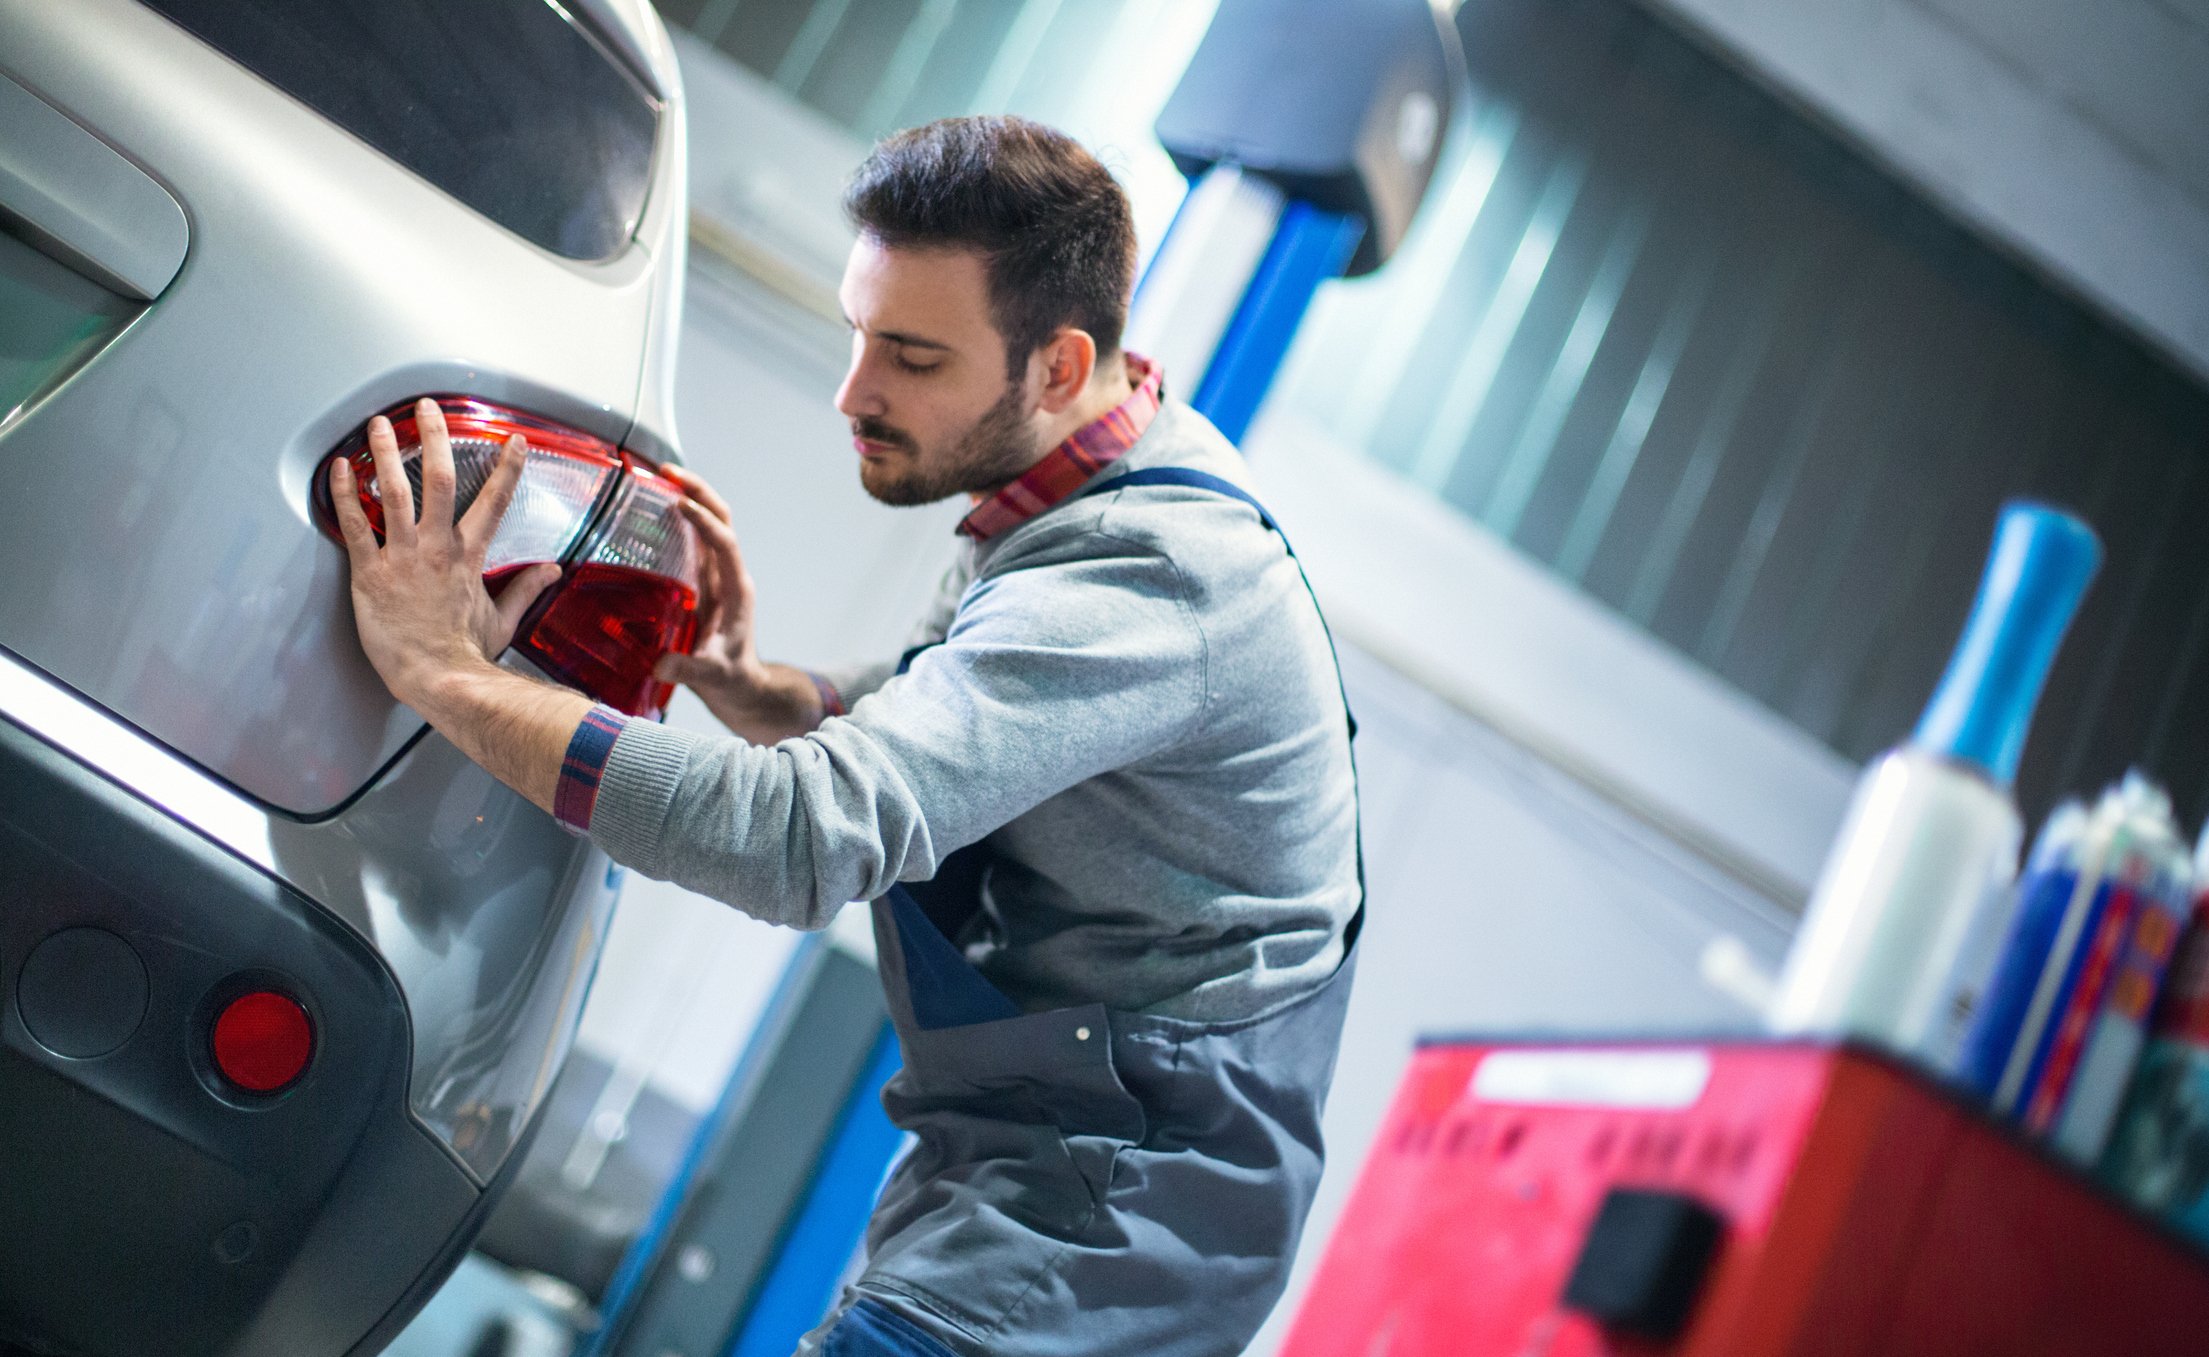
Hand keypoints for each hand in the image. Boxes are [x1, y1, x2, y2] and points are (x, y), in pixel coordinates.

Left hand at [329, 398, 562, 712]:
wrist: (437, 677)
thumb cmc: (466, 654)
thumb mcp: (503, 620)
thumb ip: (525, 588)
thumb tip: (551, 571)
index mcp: (469, 557)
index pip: (494, 502)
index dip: (508, 468)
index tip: (514, 441)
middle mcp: (436, 548)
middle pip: (437, 479)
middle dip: (434, 437)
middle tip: (426, 408)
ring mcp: (402, 557)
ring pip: (393, 492)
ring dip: (384, 453)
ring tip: (378, 423)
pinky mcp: (370, 573)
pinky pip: (355, 524)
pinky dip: (345, 493)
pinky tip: (340, 467)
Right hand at [655, 464, 823, 742]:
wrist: (741, 686)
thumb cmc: (731, 680)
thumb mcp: (711, 677)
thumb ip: (689, 668)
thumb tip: (662, 662)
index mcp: (736, 591)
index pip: (725, 545)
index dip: (705, 523)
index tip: (680, 505)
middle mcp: (729, 576)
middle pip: (721, 520)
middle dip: (699, 492)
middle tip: (668, 471)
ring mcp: (717, 576)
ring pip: (708, 525)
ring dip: (690, 497)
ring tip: (659, 475)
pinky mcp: (703, 581)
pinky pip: (693, 540)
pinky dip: (677, 519)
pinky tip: (652, 506)